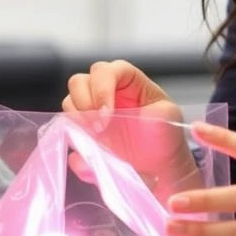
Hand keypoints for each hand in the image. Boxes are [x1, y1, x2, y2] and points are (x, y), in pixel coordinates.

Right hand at [62, 60, 198, 197]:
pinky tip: (89, 150)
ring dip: (76, 118)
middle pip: (80, 81)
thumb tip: (117, 121)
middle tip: (98, 128)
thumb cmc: (166, 135)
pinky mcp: (83, 129)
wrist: (160, 164)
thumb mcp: (168, 117)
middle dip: (84, 102)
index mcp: (128, 80)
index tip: (106, 115)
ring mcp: (92, 109)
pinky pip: (67, 128)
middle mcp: (106, 91)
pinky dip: (72, 137)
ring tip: (95, 137)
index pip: (108, 71)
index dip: (102, 89)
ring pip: (70, 101)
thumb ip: (146, 113)